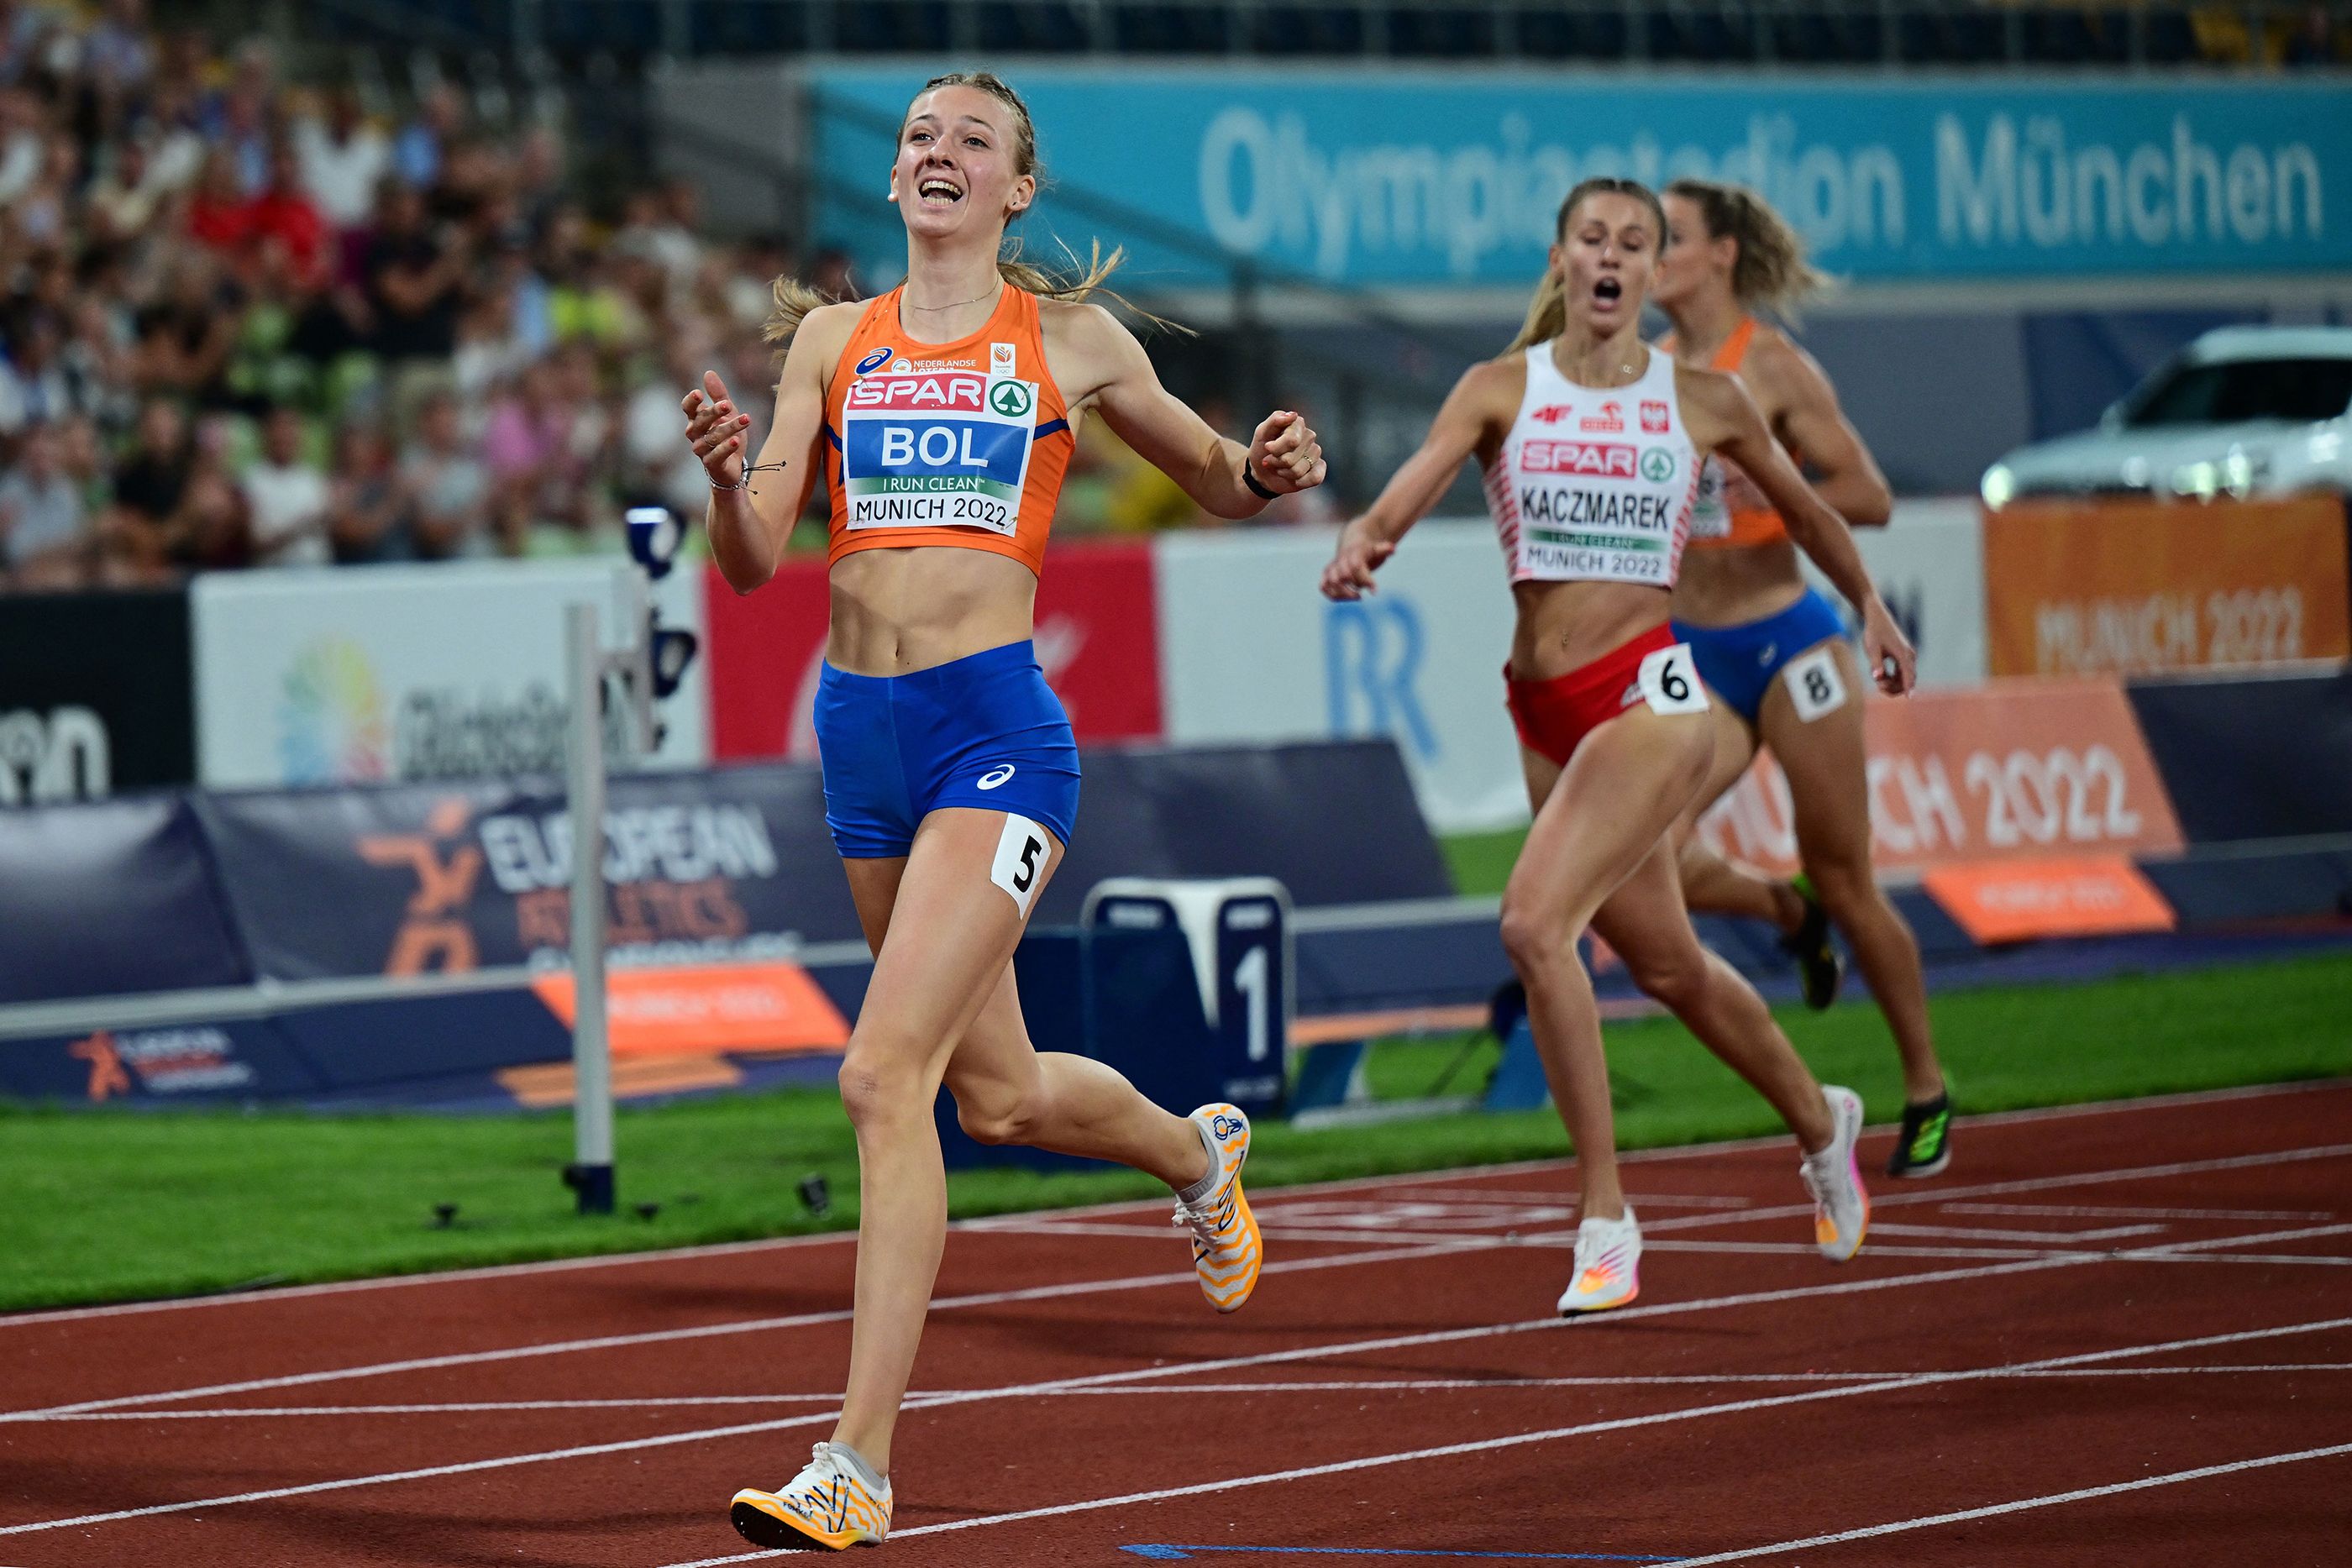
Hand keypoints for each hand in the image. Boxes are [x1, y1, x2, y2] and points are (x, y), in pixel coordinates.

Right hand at [681, 370, 751, 488]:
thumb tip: (708, 372)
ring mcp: (701, 450)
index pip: (687, 409)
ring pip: (711, 437)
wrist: (734, 466)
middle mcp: (695, 435)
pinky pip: (716, 455)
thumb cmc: (727, 435)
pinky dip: (725, 448)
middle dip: (713, 412)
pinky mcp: (711, 464)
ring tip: (746, 419)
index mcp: (696, 420)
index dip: (690, 402)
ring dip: (729, 428)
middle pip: (700, 421)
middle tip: (727, 404)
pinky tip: (735, 441)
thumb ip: (719, 395)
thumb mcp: (727, 413)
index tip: (698, 393)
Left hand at [1247, 409, 1325, 495]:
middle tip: (1272, 459)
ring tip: (1280, 467)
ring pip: (1298, 470)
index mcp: (1297, 423)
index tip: (1267, 448)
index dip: (1276, 449)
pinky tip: (1294, 479)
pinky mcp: (1319, 468)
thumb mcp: (1261, 433)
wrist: (1262, 472)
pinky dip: (1300, 482)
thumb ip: (1275, 419)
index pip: (1292, 440)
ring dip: (1284, 473)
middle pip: (1291, 458)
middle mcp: (1309, 436)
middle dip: (1277, 462)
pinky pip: (1315, 478)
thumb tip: (1293, 415)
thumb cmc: (1261, 450)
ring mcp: (1315, 452)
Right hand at [1321, 521, 1394, 599]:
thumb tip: (1392, 549)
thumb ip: (1384, 548)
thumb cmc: (1368, 550)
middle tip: (1363, 595)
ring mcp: (1332, 567)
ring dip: (1343, 594)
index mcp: (1354, 552)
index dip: (1365, 580)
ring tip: (1357, 597)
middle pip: (1343, 576)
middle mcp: (1341, 559)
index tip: (1374, 591)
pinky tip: (1345, 598)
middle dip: (1355, 587)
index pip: (1356, 566)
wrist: (1352, 543)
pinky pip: (1323, 586)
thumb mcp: (1377, 548)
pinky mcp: (1326, 574)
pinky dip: (1331, 594)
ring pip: (1331, 582)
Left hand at [1860, 597, 1916, 695]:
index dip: (1908, 687)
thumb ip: (1875, 663)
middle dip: (1893, 687)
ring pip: (1904, 678)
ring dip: (1892, 683)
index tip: (1910, 698)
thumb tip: (1877, 677)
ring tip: (1877, 678)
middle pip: (1907, 679)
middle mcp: (1909, 656)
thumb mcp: (1872, 648)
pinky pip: (1901, 674)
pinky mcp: (1903, 658)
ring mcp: (1907, 657)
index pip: (1908, 674)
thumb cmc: (1874, 633)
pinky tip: (1880, 674)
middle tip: (1877, 685)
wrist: (1878, 619)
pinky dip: (1891, 678)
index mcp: (1903, 654)